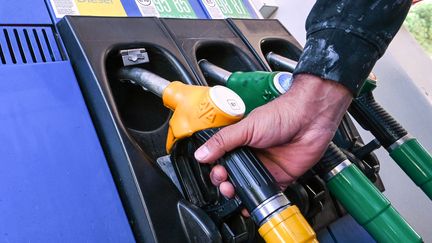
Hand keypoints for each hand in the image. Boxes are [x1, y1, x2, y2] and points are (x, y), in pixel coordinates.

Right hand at [194, 74, 351, 198]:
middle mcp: (251, 155)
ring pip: (246, 187)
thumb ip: (223, 141)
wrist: (310, 119)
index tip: (217, 173)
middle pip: (232, 176)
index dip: (216, 169)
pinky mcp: (280, 177)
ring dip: (238, 194)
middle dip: (225, 183)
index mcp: (240, 141)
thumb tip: (201, 154)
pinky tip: (249, 205)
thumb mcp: (247, 127)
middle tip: (225, 184)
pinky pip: (266, 193)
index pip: (221, 159)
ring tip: (234, 195)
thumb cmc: (281, 115)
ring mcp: (265, 167)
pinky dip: (257, 201)